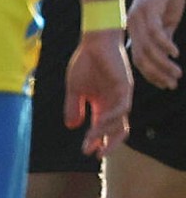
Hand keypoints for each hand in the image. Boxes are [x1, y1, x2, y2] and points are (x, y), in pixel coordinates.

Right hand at [64, 30, 131, 156]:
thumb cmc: (85, 63)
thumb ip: (73, 108)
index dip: (96, 141)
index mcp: (103, 105)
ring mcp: (121, 95)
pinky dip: (111, 118)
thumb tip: (72, 126)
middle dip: (109, 144)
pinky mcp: (125, 86)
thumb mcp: (74, 90)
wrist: (94, 42)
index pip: (103, 129)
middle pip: (118, 130)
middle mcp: (114, 103)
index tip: (85, 151)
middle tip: (98, 155)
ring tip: (91, 140)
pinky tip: (98, 123)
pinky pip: (122, 107)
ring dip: (105, 133)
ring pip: (119, 121)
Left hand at [128, 0, 184, 89]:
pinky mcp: (148, 8)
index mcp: (135, 32)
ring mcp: (138, 18)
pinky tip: (175, 53)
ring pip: (148, 49)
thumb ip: (164, 36)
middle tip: (172, 84)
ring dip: (163, 63)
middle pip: (141, 59)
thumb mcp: (167, 19)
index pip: (139, 60)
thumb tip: (165, 54)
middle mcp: (132, 27)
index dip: (152, 74)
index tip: (165, 84)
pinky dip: (165, 45)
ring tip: (177, 72)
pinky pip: (155, 32)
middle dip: (157, 74)